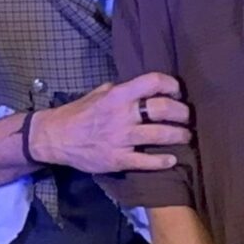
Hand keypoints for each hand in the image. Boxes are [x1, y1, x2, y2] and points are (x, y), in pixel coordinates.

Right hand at [27, 72, 191, 174]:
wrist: (55, 138)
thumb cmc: (78, 113)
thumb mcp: (98, 93)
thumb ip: (121, 90)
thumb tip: (144, 89)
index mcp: (118, 95)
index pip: (154, 81)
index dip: (172, 85)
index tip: (177, 92)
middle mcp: (122, 115)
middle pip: (164, 109)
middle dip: (183, 113)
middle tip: (188, 118)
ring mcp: (121, 138)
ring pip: (161, 134)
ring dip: (180, 136)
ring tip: (186, 137)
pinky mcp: (118, 160)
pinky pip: (147, 161)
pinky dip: (163, 161)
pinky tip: (172, 160)